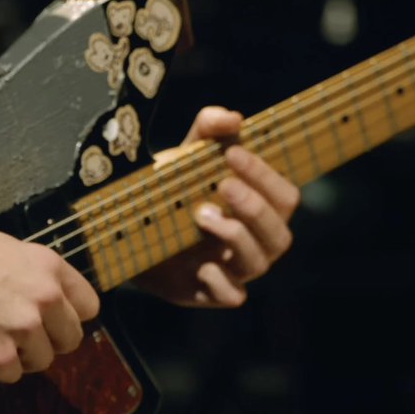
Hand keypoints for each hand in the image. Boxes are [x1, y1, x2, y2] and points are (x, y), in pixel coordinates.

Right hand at [0, 228, 99, 382]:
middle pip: (71, 339)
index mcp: (48, 268)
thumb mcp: (5, 249)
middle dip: (47, 340)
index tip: (52, 321)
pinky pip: (13, 376)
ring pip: (42, 361)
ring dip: (19, 356)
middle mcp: (45, 298)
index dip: (68, 316)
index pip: (89, 307)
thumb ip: (34, 273)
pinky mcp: (0, 358)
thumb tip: (49, 295)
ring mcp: (24, 329)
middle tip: (16, 334)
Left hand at [134, 106, 299, 306]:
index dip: (265, 176)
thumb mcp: (185, 158)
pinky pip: (232, 296)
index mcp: (259, 210)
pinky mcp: (208, 293)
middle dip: (254, 207)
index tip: (232, 153)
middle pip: (279, 233)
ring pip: (258, 262)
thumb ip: (207, 131)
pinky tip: (202, 264)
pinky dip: (221, 282)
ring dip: (235, 236)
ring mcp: (232, 270)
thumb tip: (232, 117)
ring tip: (201, 214)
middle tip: (221, 184)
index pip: (284, 196)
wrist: (129, 230)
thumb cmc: (172, 192)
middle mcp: (254, 243)